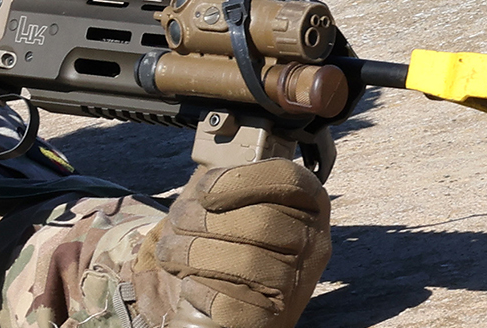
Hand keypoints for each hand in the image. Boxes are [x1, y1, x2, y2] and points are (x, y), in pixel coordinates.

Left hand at [133, 160, 330, 327]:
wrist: (237, 308)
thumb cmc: (233, 248)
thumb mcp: (237, 206)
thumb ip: (229, 183)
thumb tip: (205, 173)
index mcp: (309, 205)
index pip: (288, 178)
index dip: (240, 179)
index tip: (203, 192)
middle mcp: (314, 242)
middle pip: (262, 220)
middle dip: (203, 220)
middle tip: (177, 224)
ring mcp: (299, 282)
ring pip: (246, 260)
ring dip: (192, 254)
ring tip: (172, 253)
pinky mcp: (274, 316)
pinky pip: (233, 298)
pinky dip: (201, 289)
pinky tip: (192, 284)